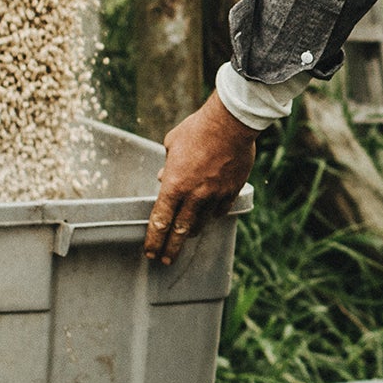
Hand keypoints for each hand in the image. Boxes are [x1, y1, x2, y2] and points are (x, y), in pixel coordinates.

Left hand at [145, 92, 259, 263]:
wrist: (231, 123)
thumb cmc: (198, 129)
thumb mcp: (173, 144)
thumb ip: (168, 165)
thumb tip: (163, 178)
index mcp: (174, 185)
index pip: (160, 220)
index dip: (154, 239)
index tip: (150, 252)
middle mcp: (194, 196)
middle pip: (180, 231)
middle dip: (171, 248)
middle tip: (166, 260)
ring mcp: (215, 196)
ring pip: (201, 223)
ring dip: (191, 232)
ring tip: (186, 238)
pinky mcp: (232, 192)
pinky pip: (220, 211)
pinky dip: (212, 215)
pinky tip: (209, 216)